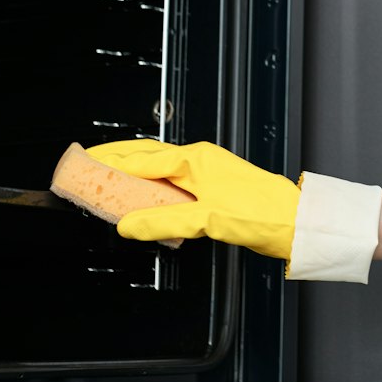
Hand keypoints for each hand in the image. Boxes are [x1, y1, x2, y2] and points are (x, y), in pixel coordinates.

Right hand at [89, 139, 299, 257]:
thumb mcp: (205, 219)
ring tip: (112, 181)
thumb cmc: (260, 213)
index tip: (87, 163)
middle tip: (91, 164)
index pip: (142, 158)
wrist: (294, 221)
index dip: (111, 161)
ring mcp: (208, 172)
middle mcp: (200, 160)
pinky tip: (148, 200)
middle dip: (119, 160)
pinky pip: (175, 182)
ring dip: (136, 174)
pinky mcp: (214, 187)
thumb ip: (163, 221)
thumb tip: (127, 225)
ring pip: (162, 168)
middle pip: (150, 156)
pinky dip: (154, 187)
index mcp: (195, 159)